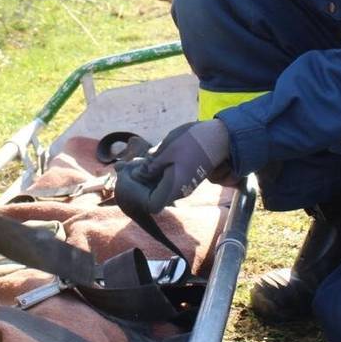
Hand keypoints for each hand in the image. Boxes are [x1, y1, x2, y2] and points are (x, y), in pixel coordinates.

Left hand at [114, 120, 231, 211]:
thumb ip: (151, 165)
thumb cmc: (193, 142)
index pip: (151, 205)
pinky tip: (142, 159)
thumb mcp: (167, 150)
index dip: (137, 195)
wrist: (220, 136)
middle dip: (134, 183)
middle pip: (151, 195)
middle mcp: (178, 190)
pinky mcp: (182, 175)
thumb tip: (139, 175)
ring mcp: (181, 183)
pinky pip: (163, 178)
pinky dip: (150, 171)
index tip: (128, 179)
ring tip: (127, 162)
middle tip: (120, 167)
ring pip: (155, 185)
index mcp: (174, 187)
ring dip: (141, 175)